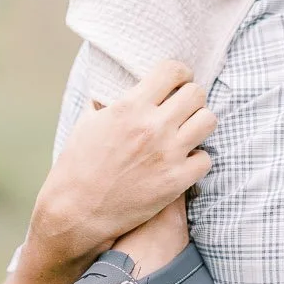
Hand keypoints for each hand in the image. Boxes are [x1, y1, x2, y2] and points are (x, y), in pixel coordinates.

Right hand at [29, 60, 214, 269]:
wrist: (75, 212)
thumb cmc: (77, 166)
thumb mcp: (87, 122)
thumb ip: (108, 99)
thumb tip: (118, 82)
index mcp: (129, 107)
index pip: (172, 71)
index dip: (179, 73)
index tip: (178, 80)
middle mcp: (152, 127)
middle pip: (196, 93)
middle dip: (190, 97)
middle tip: (182, 108)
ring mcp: (167, 155)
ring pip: (208, 120)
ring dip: (198, 123)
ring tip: (187, 131)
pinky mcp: (176, 182)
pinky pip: (206, 159)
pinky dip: (196, 160)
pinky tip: (182, 161)